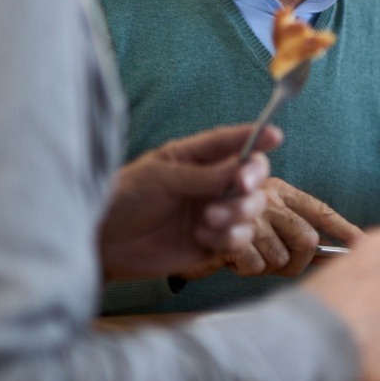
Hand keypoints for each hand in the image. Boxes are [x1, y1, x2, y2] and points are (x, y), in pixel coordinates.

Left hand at [98, 123, 280, 281]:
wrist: (104, 244)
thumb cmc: (124, 199)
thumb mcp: (160, 178)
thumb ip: (201, 176)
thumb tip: (240, 169)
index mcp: (195, 157)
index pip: (231, 143)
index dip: (256, 137)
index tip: (275, 136)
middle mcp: (210, 183)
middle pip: (253, 177)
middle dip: (252, 181)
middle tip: (240, 186)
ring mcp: (214, 212)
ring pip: (252, 209)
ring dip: (237, 213)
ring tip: (207, 219)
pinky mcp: (213, 242)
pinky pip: (240, 238)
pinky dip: (226, 238)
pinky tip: (200, 237)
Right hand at [223, 178, 364, 277]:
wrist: (174, 224)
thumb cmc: (227, 228)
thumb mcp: (265, 224)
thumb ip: (296, 233)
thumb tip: (341, 253)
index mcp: (282, 191)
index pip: (322, 212)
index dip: (345, 230)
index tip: (364, 247)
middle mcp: (268, 198)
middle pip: (306, 239)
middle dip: (300, 261)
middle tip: (283, 265)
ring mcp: (247, 214)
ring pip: (280, 257)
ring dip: (267, 266)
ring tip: (249, 257)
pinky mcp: (228, 234)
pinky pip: (254, 265)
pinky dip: (247, 269)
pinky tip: (233, 259)